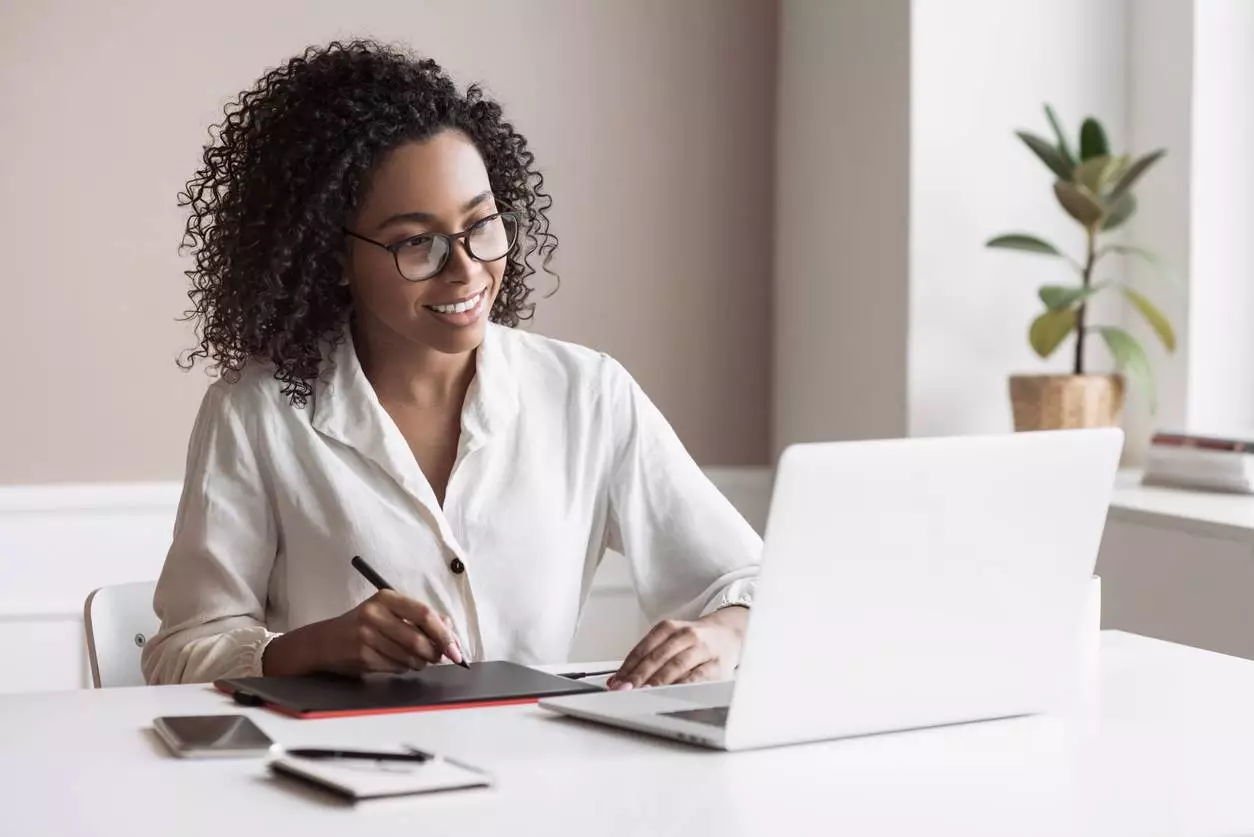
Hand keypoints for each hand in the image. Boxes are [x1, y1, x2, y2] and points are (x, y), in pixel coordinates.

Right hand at [263, 590, 463, 675]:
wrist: (324, 642)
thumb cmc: (362, 625)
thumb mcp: (388, 612)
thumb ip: (418, 618)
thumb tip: (449, 630)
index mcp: (386, 598)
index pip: (424, 614)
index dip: (444, 633)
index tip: (455, 648)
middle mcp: (375, 614)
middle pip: (419, 638)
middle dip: (435, 653)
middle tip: (440, 657)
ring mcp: (366, 635)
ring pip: (409, 656)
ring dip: (420, 663)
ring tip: (417, 660)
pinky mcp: (362, 655)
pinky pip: (395, 667)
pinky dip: (404, 668)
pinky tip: (398, 663)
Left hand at [607, 606, 747, 690]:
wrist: (729, 634)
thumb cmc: (694, 642)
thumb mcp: (670, 641)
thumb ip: (648, 658)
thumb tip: (620, 680)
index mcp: (670, 628)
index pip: (644, 648)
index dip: (628, 666)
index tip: (616, 682)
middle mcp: (686, 635)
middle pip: (658, 656)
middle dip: (639, 675)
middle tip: (624, 690)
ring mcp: (702, 649)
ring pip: (676, 666)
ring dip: (657, 681)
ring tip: (643, 693)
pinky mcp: (717, 666)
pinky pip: (697, 678)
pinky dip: (681, 686)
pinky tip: (671, 694)